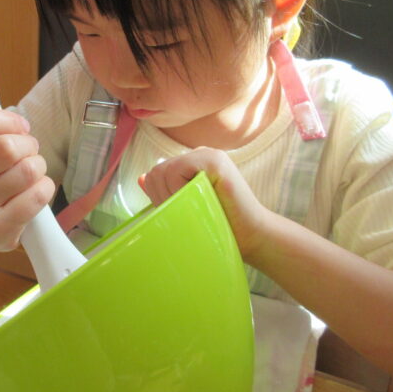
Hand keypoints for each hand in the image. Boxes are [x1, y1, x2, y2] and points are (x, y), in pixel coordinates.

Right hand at [0, 51, 54, 253]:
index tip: (18, 124)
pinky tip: (34, 187)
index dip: (7, 118)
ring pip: (25, 171)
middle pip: (5, 148)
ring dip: (38, 163)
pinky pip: (37, 196)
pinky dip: (45, 186)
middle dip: (27, 142)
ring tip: (30, 166)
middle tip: (27, 146)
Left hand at [138, 147, 270, 261]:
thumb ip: (166, 191)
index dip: (160, 197)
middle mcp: (199, 154)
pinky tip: (199, 200)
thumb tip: (141, 178)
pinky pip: (177, 169)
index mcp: (192, 163)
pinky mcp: (215, 160)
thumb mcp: (185, 206)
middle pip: (157, 171)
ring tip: (194, 207)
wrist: (252, 237)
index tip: (178, 211)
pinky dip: (180, 189)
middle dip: (163, 197)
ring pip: (163, 171)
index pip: (157, 174)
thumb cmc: (219, 226)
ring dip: (172, 196)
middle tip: (186, 212)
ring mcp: (208, 154)